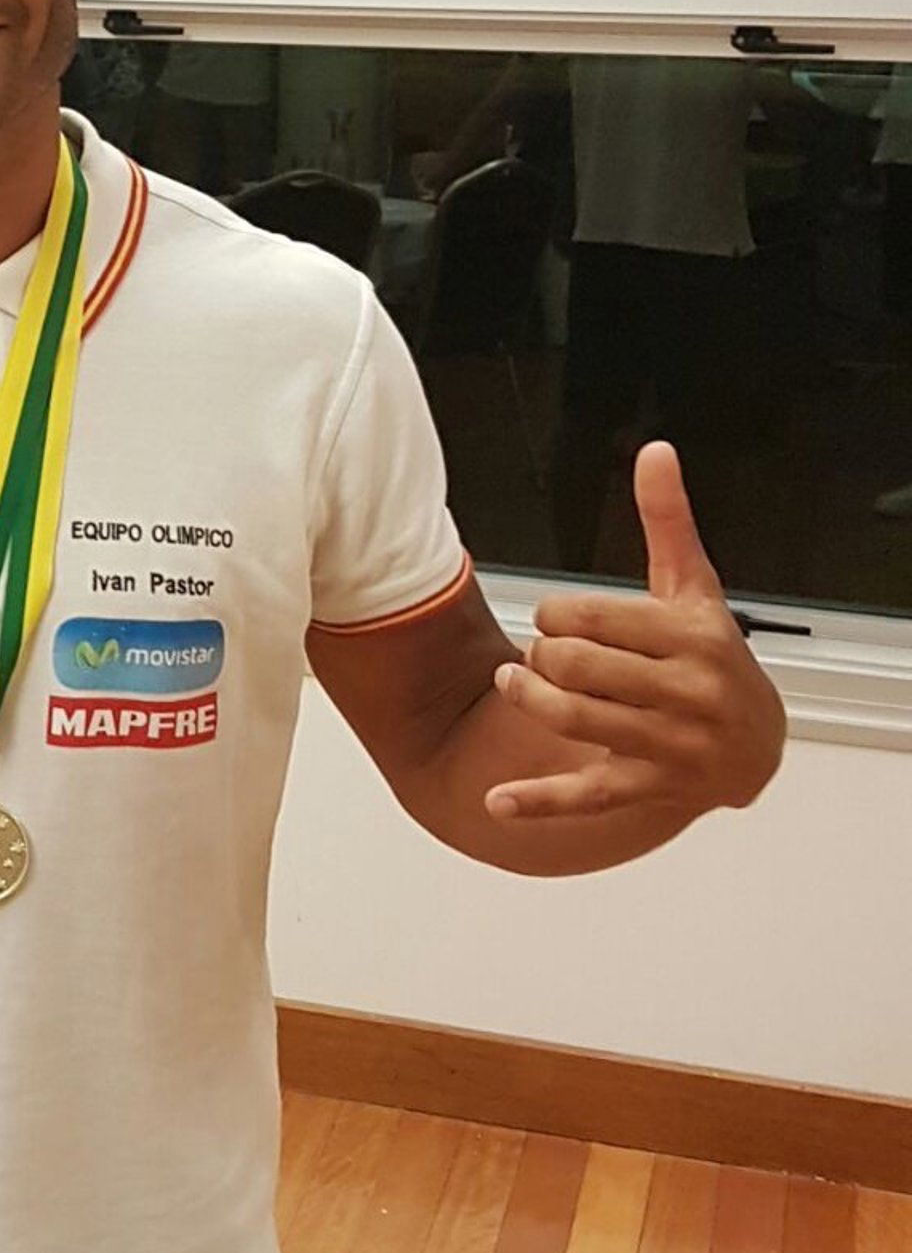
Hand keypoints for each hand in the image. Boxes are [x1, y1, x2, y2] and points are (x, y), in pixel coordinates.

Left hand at [486, 442, 785, 820]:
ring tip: (516, 683)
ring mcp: (669, 745)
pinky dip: (540, 801)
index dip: (553, 614)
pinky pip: (587, 795)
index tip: (558, 619)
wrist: (757, 746)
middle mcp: (685, 693)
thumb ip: (668, 522)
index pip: (589, 617)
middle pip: (571, 665)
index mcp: (692, 636)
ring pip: (568, 716)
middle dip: (541, 655)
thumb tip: (655, 451)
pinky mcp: (650, 789)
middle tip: (542, 654)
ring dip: (526, 697)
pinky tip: (496, 802)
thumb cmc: (711, 655)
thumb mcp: (693, 587)